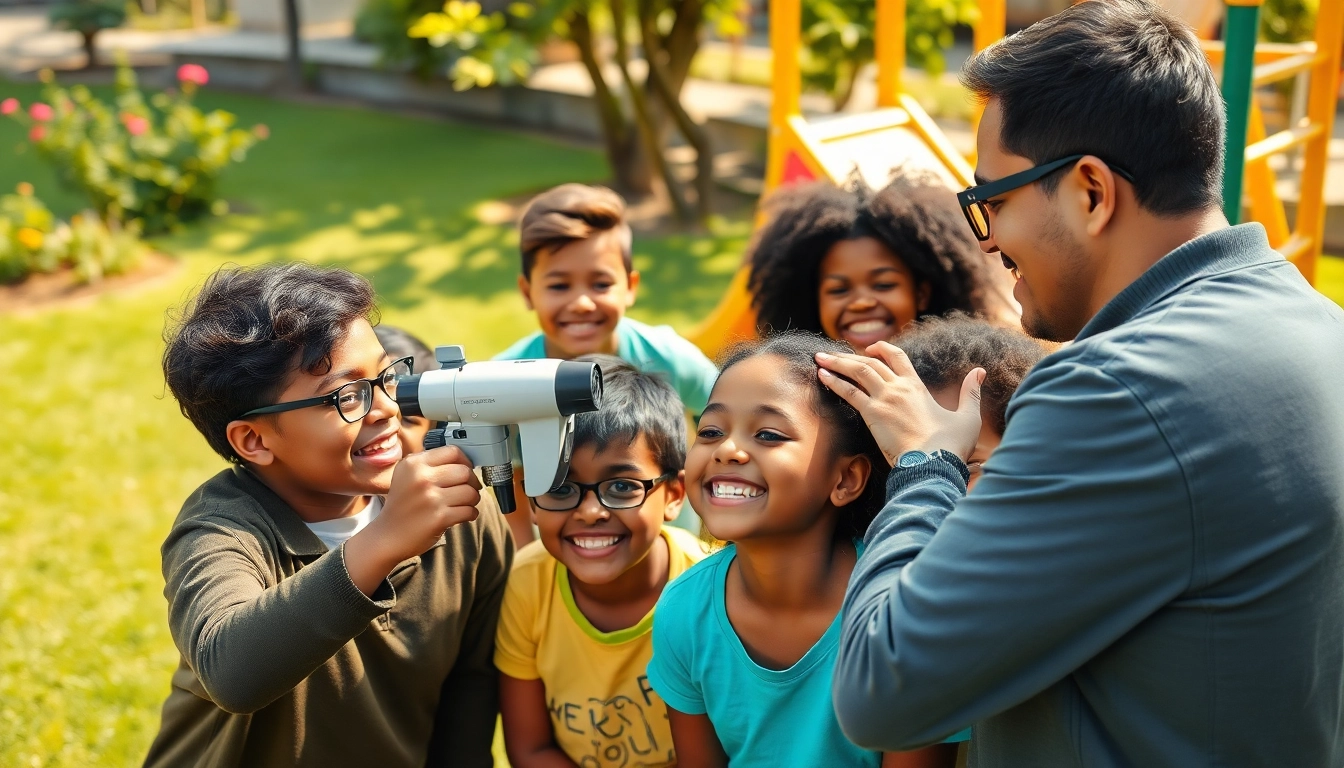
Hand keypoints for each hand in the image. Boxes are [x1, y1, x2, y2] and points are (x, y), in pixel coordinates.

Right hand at [345, 445, 480, 594]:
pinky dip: (471, 513)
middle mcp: (421, 478)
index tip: (467, 470)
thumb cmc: (402, 506)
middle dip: (472, 482)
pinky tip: (464, 515)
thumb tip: (464, 462)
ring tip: (465, 503)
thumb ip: (430, 465)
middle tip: (469, 489)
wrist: (387, 536)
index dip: (466, 461)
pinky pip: (469, 510)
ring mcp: (431, 498)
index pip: (453, 452)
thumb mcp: (406, 475)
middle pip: (465, 471)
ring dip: (473, 499)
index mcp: (414, 463)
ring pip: (470, 492)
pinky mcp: (439, 517)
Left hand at [815, 342, 984, 466]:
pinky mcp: (873, 414)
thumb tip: (979, 372)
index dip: (882, 349)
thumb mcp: (967, 416)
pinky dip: (834, 382)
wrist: (934, 461)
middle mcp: (899, 388)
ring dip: (836, 364)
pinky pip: (849, 392)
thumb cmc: (951, 444)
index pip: (897, 357)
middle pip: (869, 363)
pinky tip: (822, 376)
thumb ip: (970, 392)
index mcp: (917, 386)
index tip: (870, 348)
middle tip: (830, 353)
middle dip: (848, 356)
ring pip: (856, 372)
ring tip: (819, 358)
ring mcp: (885, 399)